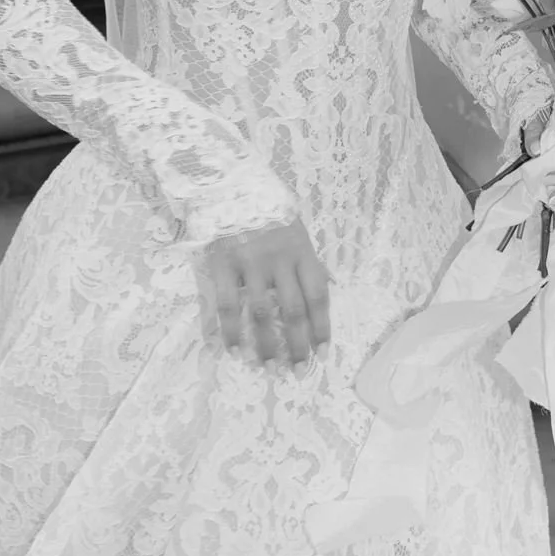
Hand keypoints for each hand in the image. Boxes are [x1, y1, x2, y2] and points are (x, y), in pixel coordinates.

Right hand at [199, 216, 331, 373]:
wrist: (230, 183)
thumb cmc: (267, 209)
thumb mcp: (297, 230)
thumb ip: (309, 261)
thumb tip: (331, 286)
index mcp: (302, 251)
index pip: (318, 297)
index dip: (322, 328)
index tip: (323, 355)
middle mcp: (279, 260)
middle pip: (292, 311)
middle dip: (297, 346)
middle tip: (298, 372)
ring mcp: (250, 263)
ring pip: (260, 313)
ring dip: (265, 346)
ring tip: (268, 369)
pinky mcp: (222, 264)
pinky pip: (227, 305)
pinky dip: (231, 332)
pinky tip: (234, 351)